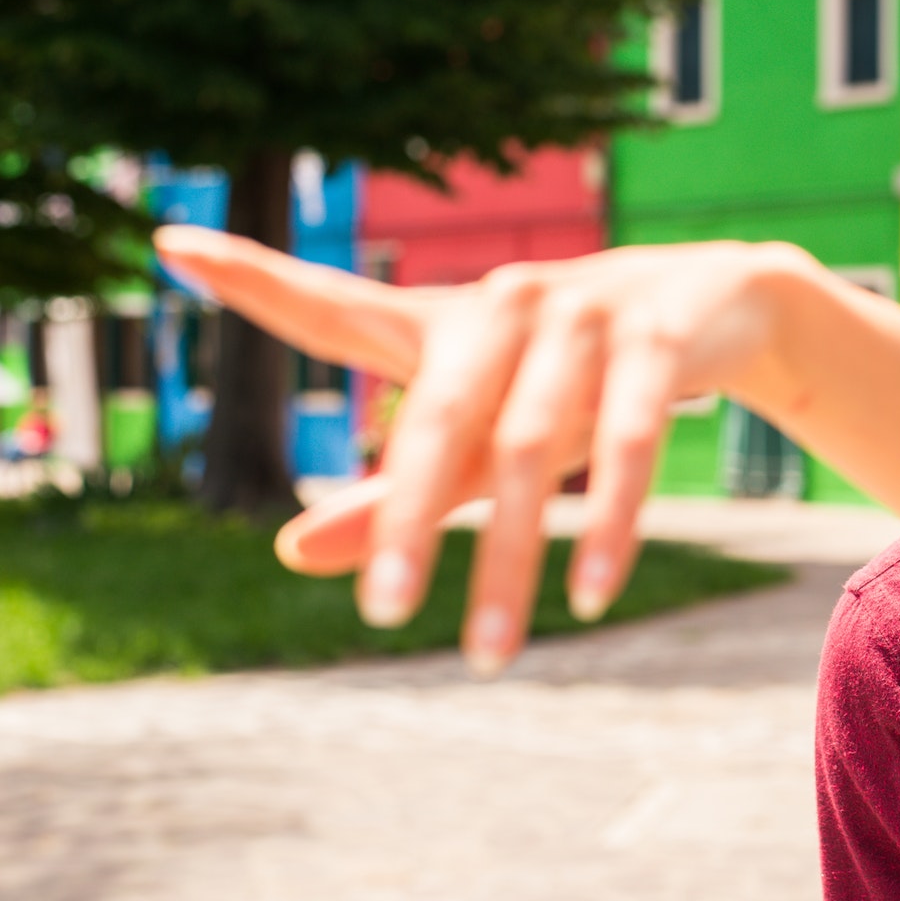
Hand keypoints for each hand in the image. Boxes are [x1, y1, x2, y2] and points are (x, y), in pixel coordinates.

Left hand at [154, 225, 809, 673]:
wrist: (727, 305)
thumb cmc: (580, 373)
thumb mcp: (489, 432)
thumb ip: (397, 492)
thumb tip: (286, 553)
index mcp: (445, 321)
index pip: (336, 304)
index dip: (258, 279)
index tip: (172, 245)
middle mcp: (503, 304)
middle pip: (438, 418)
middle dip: (409, 522)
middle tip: (381, 617)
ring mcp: (583, 313)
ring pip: (532, 448)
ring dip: (514, 558)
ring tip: (488, 655)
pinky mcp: (658, 332)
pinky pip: (629, 440)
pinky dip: (608, 521)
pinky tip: (591, 594)